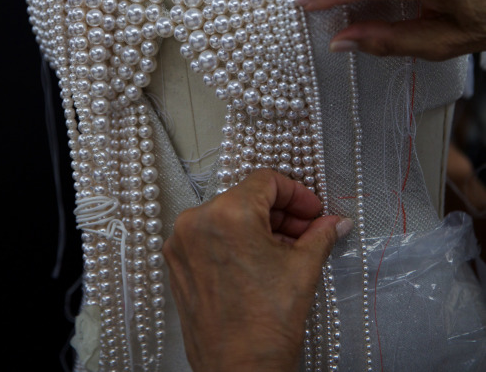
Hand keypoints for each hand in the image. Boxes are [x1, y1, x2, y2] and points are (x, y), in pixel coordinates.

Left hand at [163, 168, 350, 371]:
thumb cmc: (264, 329)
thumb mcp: (302, 269)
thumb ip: (320, 235)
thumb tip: (334, 222)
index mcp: (227, 214)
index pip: (266, 181)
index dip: (296, 193)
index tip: (311, 210)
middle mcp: (197, 222)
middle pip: (247, 198)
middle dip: (281, 213)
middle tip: (306, 230)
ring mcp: (182, 244)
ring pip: (228, 217)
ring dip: (260, 228)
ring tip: (287, 250)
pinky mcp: (177, 264)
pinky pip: (211, 237)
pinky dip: (236, 242)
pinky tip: (261, 261)